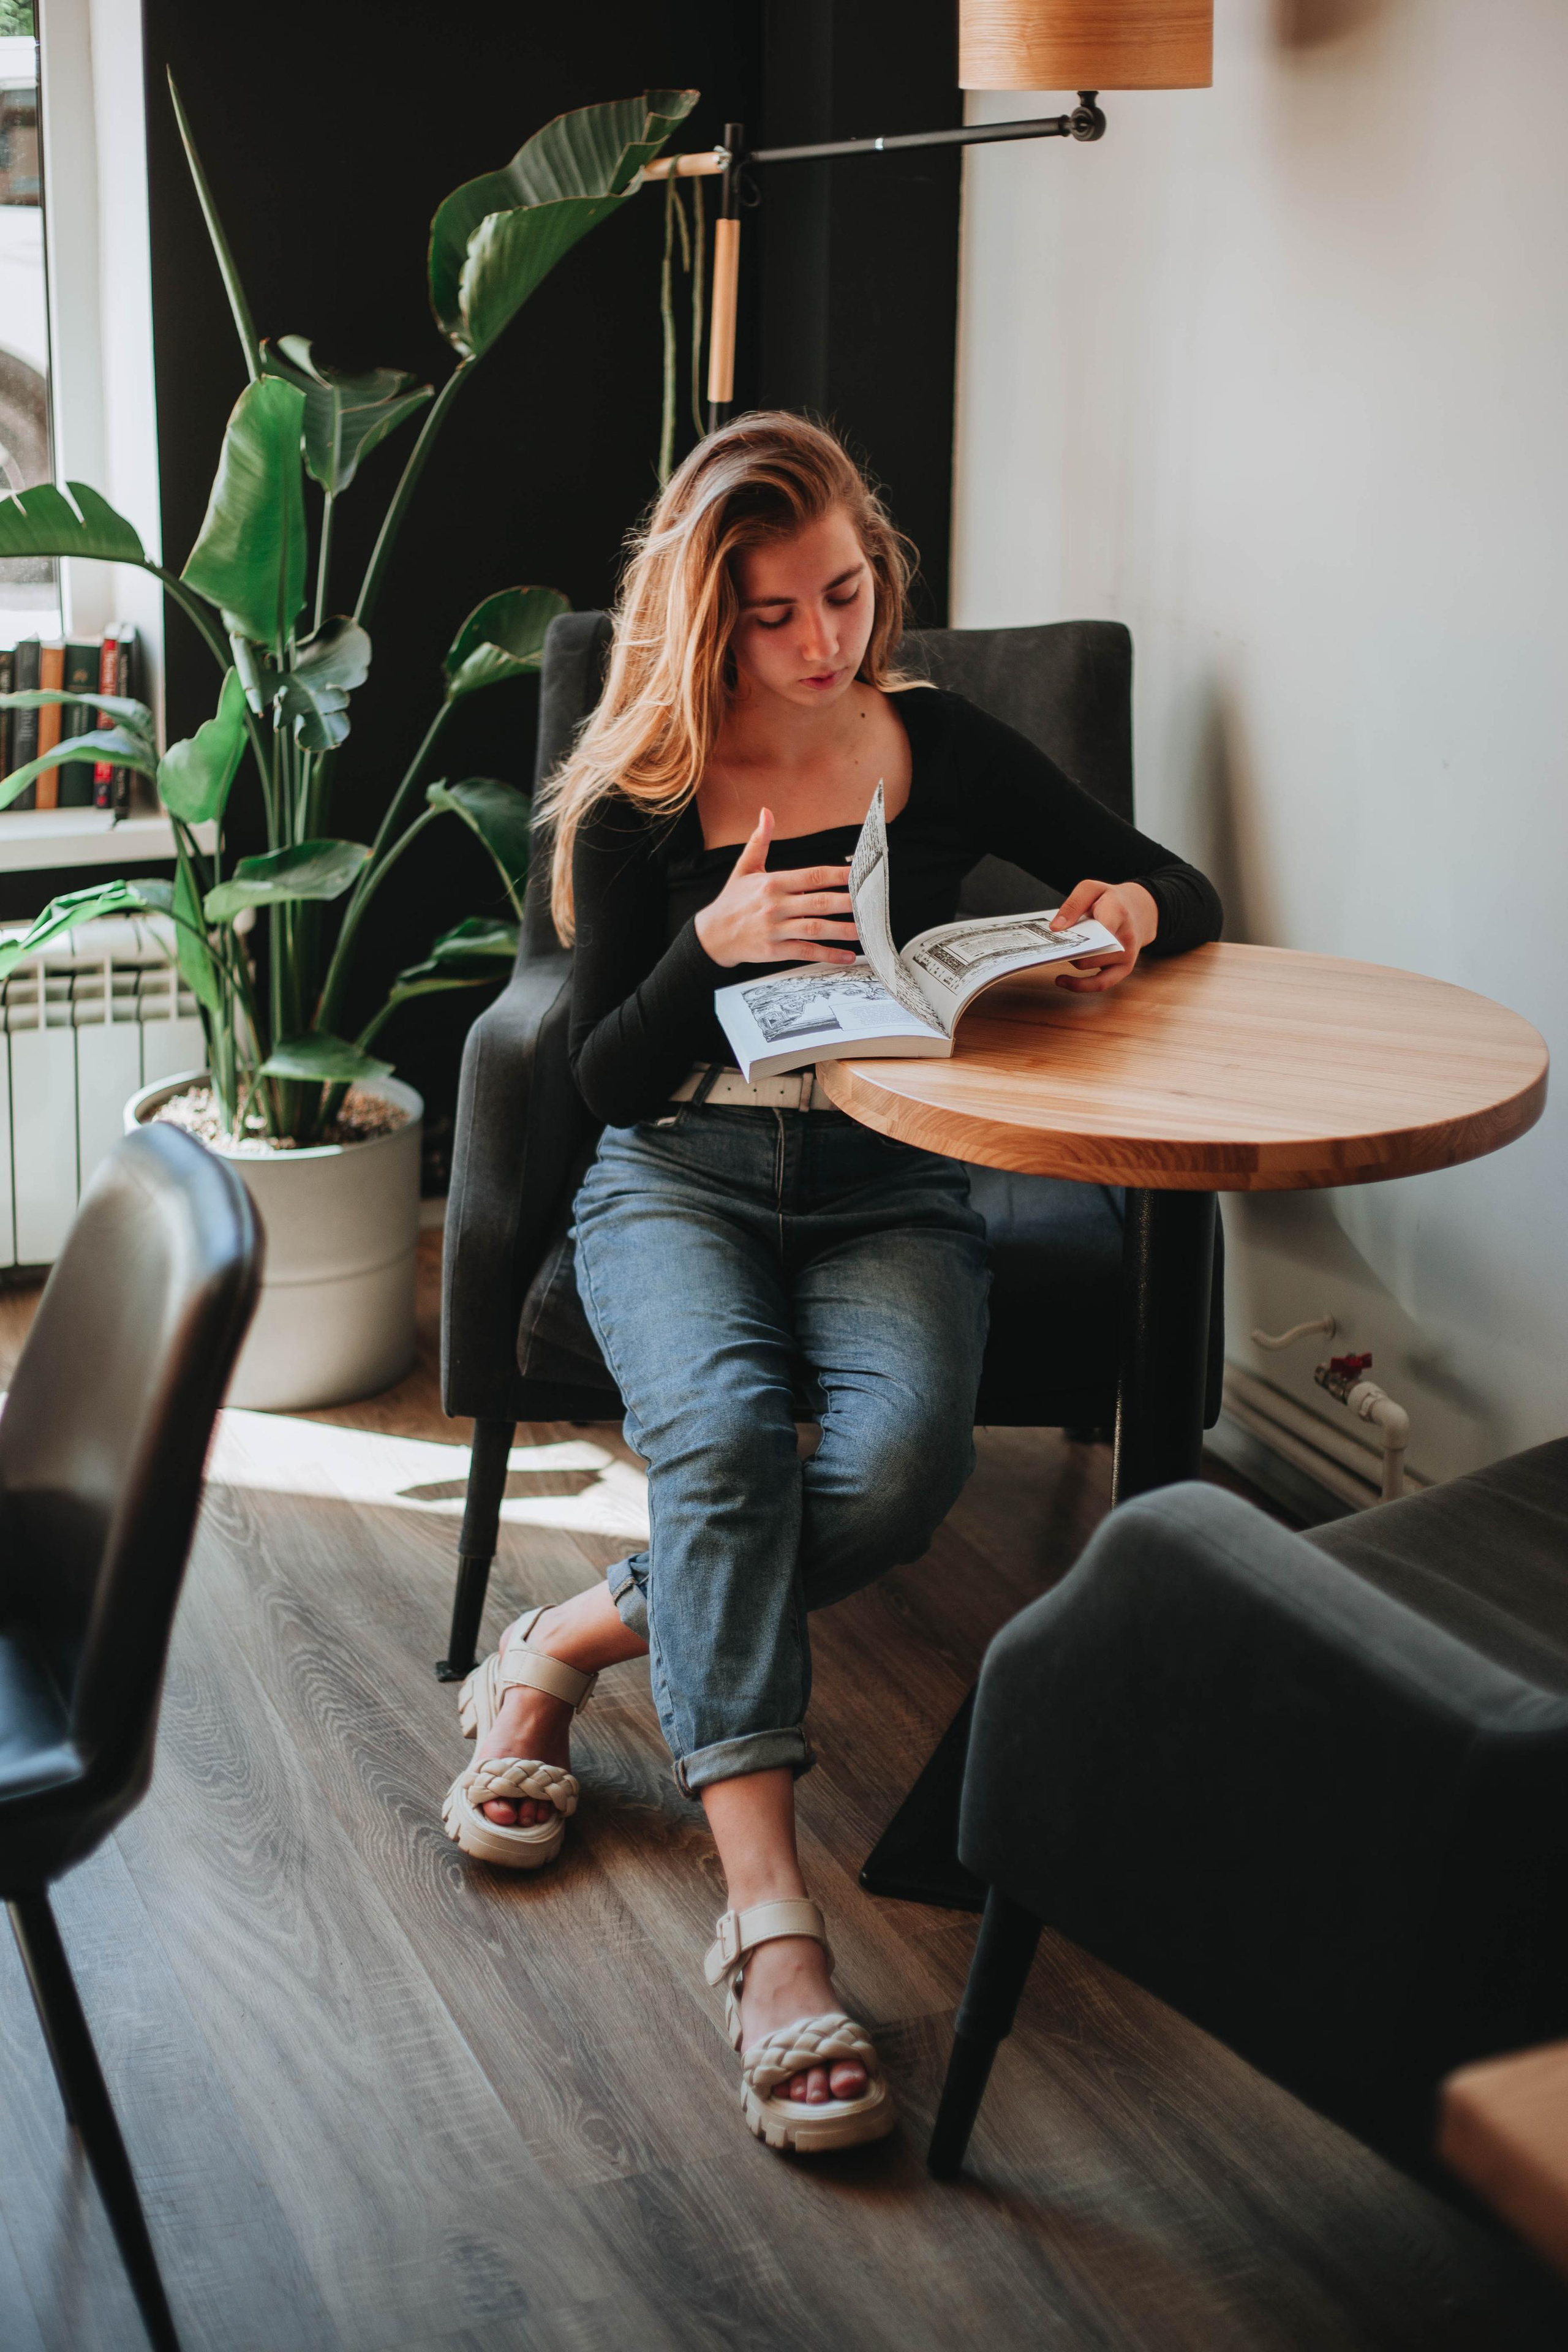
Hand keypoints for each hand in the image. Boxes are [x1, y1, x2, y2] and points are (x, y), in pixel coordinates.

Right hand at [693, 807, 857, 969]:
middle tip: (872, 903)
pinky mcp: (774, 950)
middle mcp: (775, 905)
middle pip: (819, 902)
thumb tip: (766, 812)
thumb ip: (760, 841)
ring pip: (816, 928)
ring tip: (866, 931)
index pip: (812, 876)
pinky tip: (846, 955)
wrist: (711, 935)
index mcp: (772, 883)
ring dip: (843, 930)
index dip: (837, 875)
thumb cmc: (732, 901)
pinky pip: (806, 951)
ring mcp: (775, 929)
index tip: (858, 874)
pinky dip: (828, 954)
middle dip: (848, 903)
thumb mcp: (744, 868)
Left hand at [1050, 878, 1158, 993]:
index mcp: (1117, 913)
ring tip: (1056, 955)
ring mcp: (1126, 955)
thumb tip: (1055, 928)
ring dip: (1071, 961)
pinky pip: (1101, 984)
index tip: (1055, 932)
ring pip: (1090, 966)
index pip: (1098, 927)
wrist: (1140, 911)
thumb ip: (1073, 904)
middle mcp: (1125, 937)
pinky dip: (1080, 985)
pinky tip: (1061, 980)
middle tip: (1053, 943)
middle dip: (1068, 948)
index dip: (1076, 933)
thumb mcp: (1092, 889)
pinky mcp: (1124, 969)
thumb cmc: (1111, 900)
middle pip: (1089, 950)